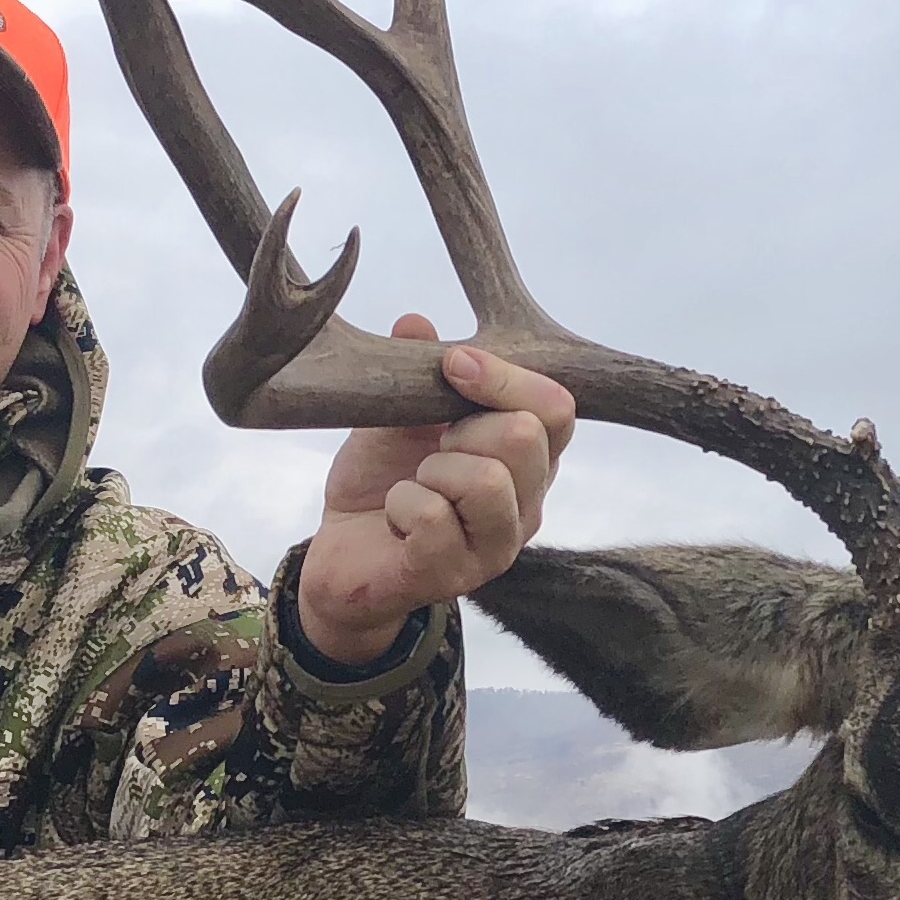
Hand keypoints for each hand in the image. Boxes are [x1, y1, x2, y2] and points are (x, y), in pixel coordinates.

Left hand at [295, 316, 577, 665]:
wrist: (341, 554)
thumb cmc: (383, 483)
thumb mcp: (396, 415)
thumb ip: (415, 372)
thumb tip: (416, 324)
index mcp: (528, 461)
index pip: (557, 407)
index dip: (506, 377)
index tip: (454, 364)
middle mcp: (526, 505)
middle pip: (525, 436)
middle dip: (461, 427)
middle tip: (432, 448)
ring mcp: (496, 547)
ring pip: (487, 480)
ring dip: (433, 470)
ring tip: (418, 484)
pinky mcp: (453, 576)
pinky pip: (432, 516)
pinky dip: (400, 503)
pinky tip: (396, 516)